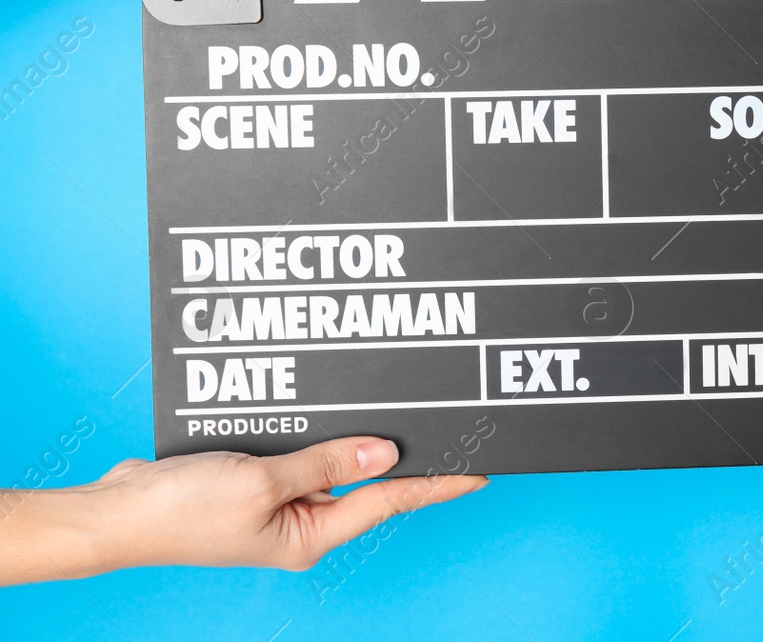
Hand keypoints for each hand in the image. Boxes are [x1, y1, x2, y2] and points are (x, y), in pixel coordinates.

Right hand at [0, 437, 485, 581]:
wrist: (113, 513)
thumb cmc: (180, 510)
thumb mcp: (263, 480)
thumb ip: (327, 461)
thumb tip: (385, 450)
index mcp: (310, 534)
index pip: (390, 500)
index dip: (437, 482)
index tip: (479, 470)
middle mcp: (302, 521)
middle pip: (368, 477)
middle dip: (402, 446)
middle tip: (445, 415)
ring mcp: (279, 499)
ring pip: (334, 456)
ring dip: (354, 428)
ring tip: (397, 397)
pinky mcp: (255, 478)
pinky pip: (300, 448)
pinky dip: (315, 424)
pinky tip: (330, 396)